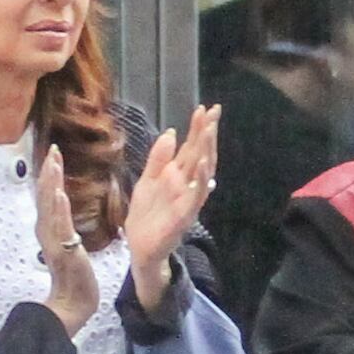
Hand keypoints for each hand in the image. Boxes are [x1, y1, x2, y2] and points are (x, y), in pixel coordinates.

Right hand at [32, 145, 102, 333]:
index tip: (53, 155)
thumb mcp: (68, 246)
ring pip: (50, 207)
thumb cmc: (74, 277)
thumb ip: (63, 227)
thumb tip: (62, 208)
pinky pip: (61, 226)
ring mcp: (54, 241)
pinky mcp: (65, 250)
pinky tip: (59, 193)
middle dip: (48, 172)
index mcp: (49, 230)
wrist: (73, 304)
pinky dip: (59, 209)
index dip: (49, 175)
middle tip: (53, 150)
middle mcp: (47, 232)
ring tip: (53, 163)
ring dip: (51, 183)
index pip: (47, 197)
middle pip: (44, 197)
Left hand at [121, 109, 219, 308]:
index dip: (198, 128)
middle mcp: (186, 183)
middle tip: (214, 111)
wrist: (139, 245)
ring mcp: (188, 198)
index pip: (191, 146)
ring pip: (203, 171)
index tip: (204, 108)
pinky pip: (196, 195)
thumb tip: (172, 132)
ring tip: (210, 130)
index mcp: (177, 174)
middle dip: (207, 133)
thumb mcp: (147, 180)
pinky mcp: (185, 214)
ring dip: (207, 150)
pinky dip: (201, 180)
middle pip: (200, 153)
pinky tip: (202, 163)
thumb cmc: (146, 214)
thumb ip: (159, 158)